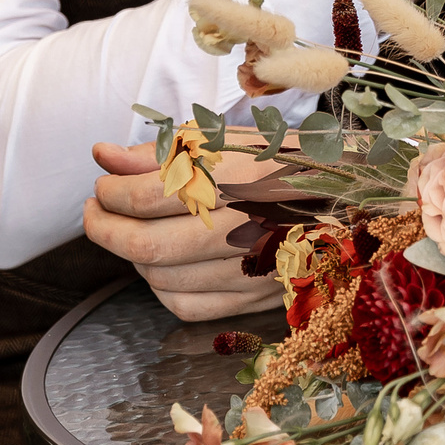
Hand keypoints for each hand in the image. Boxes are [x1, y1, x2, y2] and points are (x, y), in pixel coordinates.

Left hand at [81, 140, 281, 320]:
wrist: (347, 197)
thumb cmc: (282, 159)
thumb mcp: (224, 139)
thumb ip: (160, 151)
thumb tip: (103, 156)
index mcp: (238, 177)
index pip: (148, 196)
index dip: (111, 192)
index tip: (103, 184)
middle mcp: (244, 226)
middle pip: (147, 245)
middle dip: (105, 229)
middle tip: (96, 210)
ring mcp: (250, 268)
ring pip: (162, 279)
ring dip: (132, 256)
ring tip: (131, 230)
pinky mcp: (255, 297)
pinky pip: (188, 306)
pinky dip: (162, 288)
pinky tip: (161, 263)